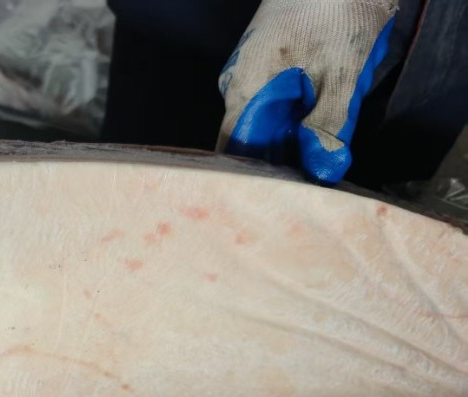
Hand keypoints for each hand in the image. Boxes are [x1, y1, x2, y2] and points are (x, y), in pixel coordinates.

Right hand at [216, 0, 397, 183]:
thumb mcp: (341, 73)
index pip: (234, 151)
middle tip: (302, 186)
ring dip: (283, 141)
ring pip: (258, 122)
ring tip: (310, 158)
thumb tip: (323, 172)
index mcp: (244, 88)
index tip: (278, 199)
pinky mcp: (261, 64)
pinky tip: (310, 125)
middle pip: (246, 139)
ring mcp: (246, 72)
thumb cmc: (336, 13)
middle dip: (273, 163)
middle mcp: (236, 84)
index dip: (255, 178)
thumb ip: (329, 126)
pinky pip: (267, 104)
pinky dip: (287, 120)